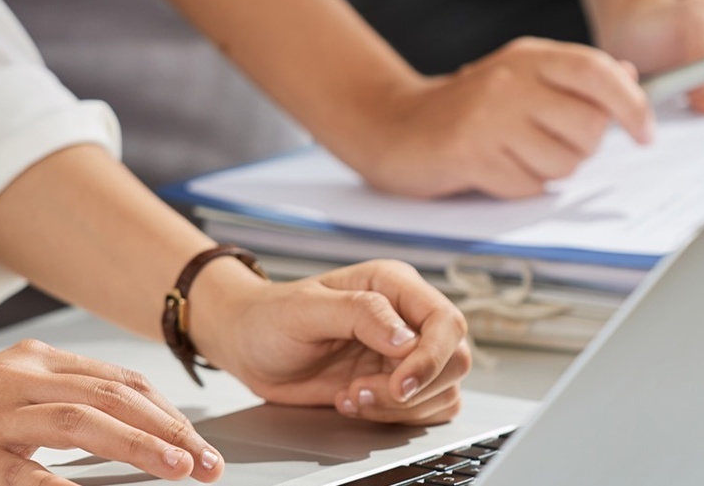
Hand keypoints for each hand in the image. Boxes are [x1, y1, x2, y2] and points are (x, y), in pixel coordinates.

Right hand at [0, 340, 220, 485]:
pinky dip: (73, 485)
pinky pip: (34, 474)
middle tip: (208, 461)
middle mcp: (19, 381)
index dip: (168, 410)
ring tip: (179, 468)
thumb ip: (58, 403)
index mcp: (31, 364)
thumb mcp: (0, 395)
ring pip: (86, 421)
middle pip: (116, 397)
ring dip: (142, 445)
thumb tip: (128, 428)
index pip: (121, 381)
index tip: (200, 439)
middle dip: (172, 430)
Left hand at [197, 259, 471, 425]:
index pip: (445, 322)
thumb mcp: (306, 309)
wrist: (247, 344)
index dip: (431, 359)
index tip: (400, 384)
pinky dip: (395, 417)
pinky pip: (426, 408)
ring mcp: (404, 353)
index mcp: (394, 285)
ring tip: (352, 396)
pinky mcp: (395, 383)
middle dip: (413, 388)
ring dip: (400, 406)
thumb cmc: (270, 317)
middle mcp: (407, 317)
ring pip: (445, 389)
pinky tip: (355, 403)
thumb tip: (406, 339)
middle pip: (455, 360)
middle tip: (362, 392)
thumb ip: (360, 315)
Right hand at [346, 37, 654, 199]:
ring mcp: (491, 117)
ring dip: (548, 170)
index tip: (644, 132)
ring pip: (563, 163)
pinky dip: (519, 186)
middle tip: (549, 144)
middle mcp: (512, 81)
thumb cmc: (466, 106)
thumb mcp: (518, 75)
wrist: (394, 125)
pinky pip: (529, 186)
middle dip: (580, 148)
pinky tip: (494, 169)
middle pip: (589, 128)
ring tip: (515, 154)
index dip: (632, 105)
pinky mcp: (472, 154)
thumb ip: (572, 75)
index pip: (598, 73)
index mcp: (529, 57)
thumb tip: (627, 74)